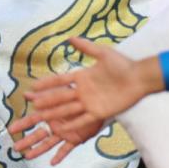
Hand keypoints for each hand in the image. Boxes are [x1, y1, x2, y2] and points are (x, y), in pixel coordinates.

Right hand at [9, 37, 160, 163]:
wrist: (139, 78)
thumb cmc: (123, 64)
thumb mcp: (103, 53)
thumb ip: (86, 47)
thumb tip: (70, 38)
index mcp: (82, 77)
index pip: (59, 81)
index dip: (46, 85)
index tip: (32, 88)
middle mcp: (83, 91)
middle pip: (60, 97)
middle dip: (44, 102)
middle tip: (29, 106)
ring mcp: (90, 103)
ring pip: (68, 110)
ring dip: (54, 114)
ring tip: (40, 118)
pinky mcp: (100, 112)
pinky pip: (84, 120)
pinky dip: (73, 124)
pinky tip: (62, 130)